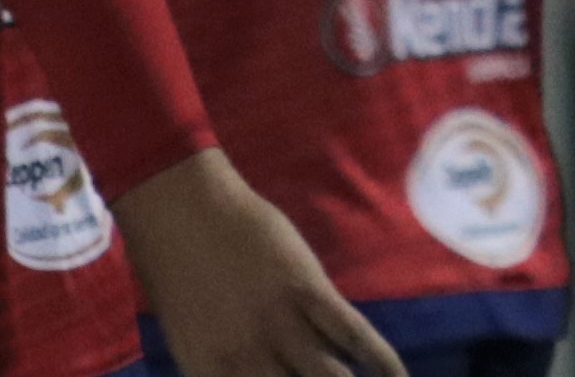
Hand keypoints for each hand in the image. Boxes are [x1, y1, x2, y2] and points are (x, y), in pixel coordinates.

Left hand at [119, 151, 406, 376]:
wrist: (180, 214)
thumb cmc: (177, 272)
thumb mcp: (191, 336)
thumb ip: (226, 365)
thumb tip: (267, 374)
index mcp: (208, 375)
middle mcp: (245, 361)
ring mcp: (278, 325)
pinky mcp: (307, 291)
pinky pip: (351, 332)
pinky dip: (380, 358)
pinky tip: (397, 375)